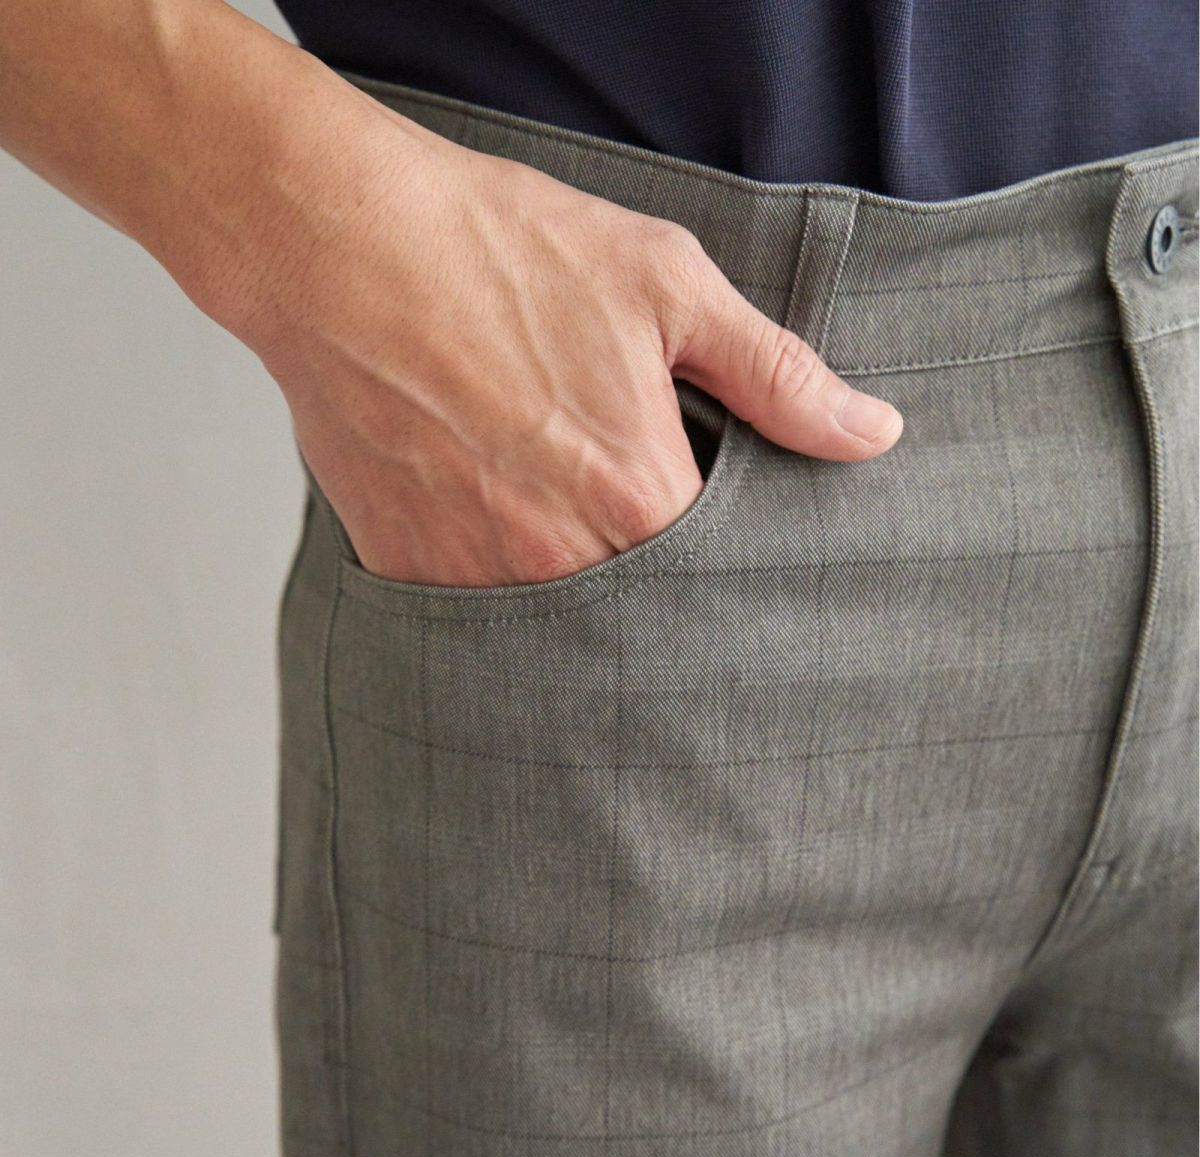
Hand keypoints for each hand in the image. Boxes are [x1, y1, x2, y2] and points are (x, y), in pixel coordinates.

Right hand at [239, 95, 903, 586]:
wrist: (337, 246)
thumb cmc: (496, 253)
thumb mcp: (666, 285)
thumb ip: (776, 375)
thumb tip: (870, 434)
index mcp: (640, 497)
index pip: (721, 582)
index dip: (725, 562)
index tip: (717, 543)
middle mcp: (562, 559)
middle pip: (642, 617)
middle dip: (653, 583)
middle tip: (626, 526)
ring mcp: (478, 575)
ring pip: (559, 629)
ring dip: (576, 592)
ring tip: (557, 519)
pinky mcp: (411, 571)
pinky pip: (477, 614)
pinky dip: (497, 586)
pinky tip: (494, 522)